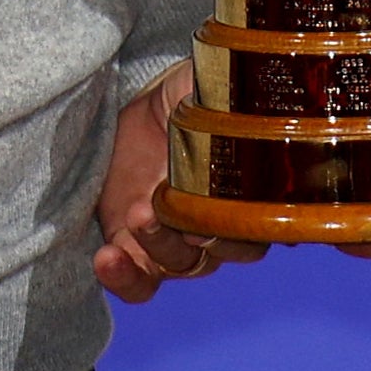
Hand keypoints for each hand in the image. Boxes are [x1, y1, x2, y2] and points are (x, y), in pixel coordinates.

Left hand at [91, 63, 260, 302]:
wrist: (130, 106)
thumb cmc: (183, 96)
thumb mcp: (211, 86)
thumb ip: (234, 95)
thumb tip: (257, 94)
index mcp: (249, 192)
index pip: (263, 224)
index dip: (248, 222)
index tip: (225, 204)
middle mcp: (219, 225)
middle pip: (223, 250)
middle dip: (201, 234)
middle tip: (178, 209)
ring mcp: (177, 242)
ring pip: (181, 265)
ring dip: (159, 246)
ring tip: (139, 214)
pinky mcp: (136, 251)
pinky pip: (139, 285)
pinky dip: (124, 280)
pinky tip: (107, 259)